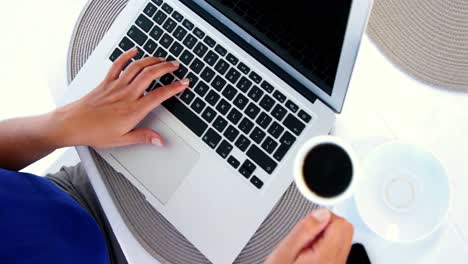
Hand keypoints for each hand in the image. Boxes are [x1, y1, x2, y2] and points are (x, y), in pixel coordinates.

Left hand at [53, 48, 188, 147]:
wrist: (71, 124)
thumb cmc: (94, 132)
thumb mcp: (122, 140)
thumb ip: (144, 137)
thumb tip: (160, 140)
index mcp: (133, 110)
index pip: (159, 95)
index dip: (174, 88)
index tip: (183, 84)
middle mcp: (126, 94)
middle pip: (150, 75)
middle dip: (166, 68)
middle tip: (175, 66)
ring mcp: (116, 86)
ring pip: (137, 67)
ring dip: (152, 60)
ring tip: (161, 59)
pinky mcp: (106, 82)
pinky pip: (118, 65)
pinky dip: (127, 55)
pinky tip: (134, 50)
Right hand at [266, 208, 353, 263]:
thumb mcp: (284, 252)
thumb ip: (304, 230)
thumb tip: (322, 212)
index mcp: (326, 257)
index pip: (340, 223)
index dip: (322, 218)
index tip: (308, 226)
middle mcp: (337, 262)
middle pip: (345, 228)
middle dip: (326, 224)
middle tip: (307, 236)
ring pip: (342, 237)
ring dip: (325, 235)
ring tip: (306, 246)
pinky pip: (337, 248)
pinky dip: (325, 245)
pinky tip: (310, 253)